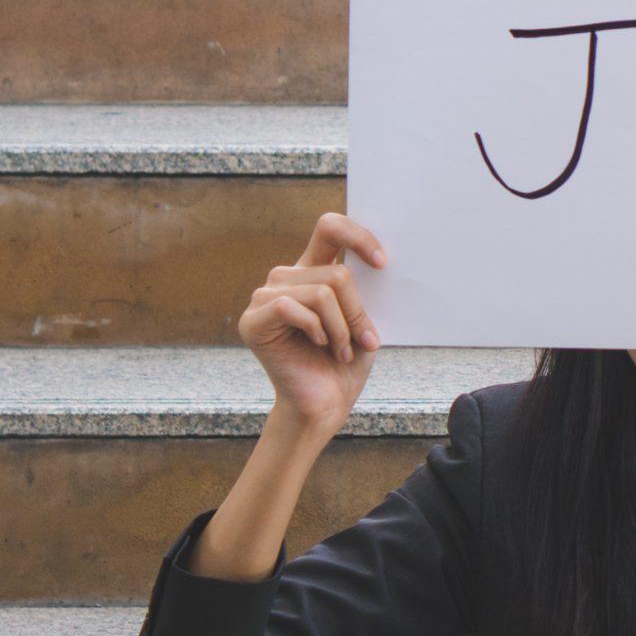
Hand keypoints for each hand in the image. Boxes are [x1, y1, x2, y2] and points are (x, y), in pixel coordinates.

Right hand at [242, 212, 386, 435]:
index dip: (357, 236)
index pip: (329, 228)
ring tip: (342, 352)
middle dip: (357, 312)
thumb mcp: (363, 321)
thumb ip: (362, 290)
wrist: (324, 406)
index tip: (382, 263)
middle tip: (365, 340)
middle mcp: (285, 278)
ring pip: (320, 292)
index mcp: (311, 271)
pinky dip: (317, 330)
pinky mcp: (252, 321)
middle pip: (335, 274)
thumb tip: (377, 263)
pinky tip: (320, 347)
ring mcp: (264, 297)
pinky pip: (291, 307)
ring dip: (341, 328)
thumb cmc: (345, 365)